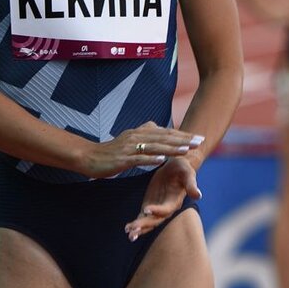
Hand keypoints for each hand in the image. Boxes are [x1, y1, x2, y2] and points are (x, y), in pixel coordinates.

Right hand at [84, 122, 203, 178]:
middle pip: (164, 138)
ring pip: (154, 147)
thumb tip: (156, 126)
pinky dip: (151, 159)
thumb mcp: (129, 139)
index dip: (183, 135)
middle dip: (183, 140)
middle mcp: (136, 137)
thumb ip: (143, 133)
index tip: (199, 137)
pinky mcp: (122, 159)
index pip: (166, 133)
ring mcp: (129, 148)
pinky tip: (162, 161)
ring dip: (171, 148)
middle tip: (200, 141)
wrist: (88, 157)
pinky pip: (138, 158)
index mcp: (140, 132)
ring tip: (186, 150)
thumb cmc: (110, 151)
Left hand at [124, 156, 201, 240]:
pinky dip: (136, 223)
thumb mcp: (188, 173)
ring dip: (139, 228)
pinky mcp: (150, 205)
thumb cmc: (183, 168)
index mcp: (175, 201)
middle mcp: (166, 208)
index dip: (157, 210)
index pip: (166, 209)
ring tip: (129, 233)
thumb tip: (198, 195)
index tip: (147, 209)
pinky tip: (127, 229)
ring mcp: (157, 208)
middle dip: (144, 224)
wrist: (176, 166)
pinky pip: (143, 217)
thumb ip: (191, 185)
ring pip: (148, 222)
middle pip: (155, 220)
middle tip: (133, 229)